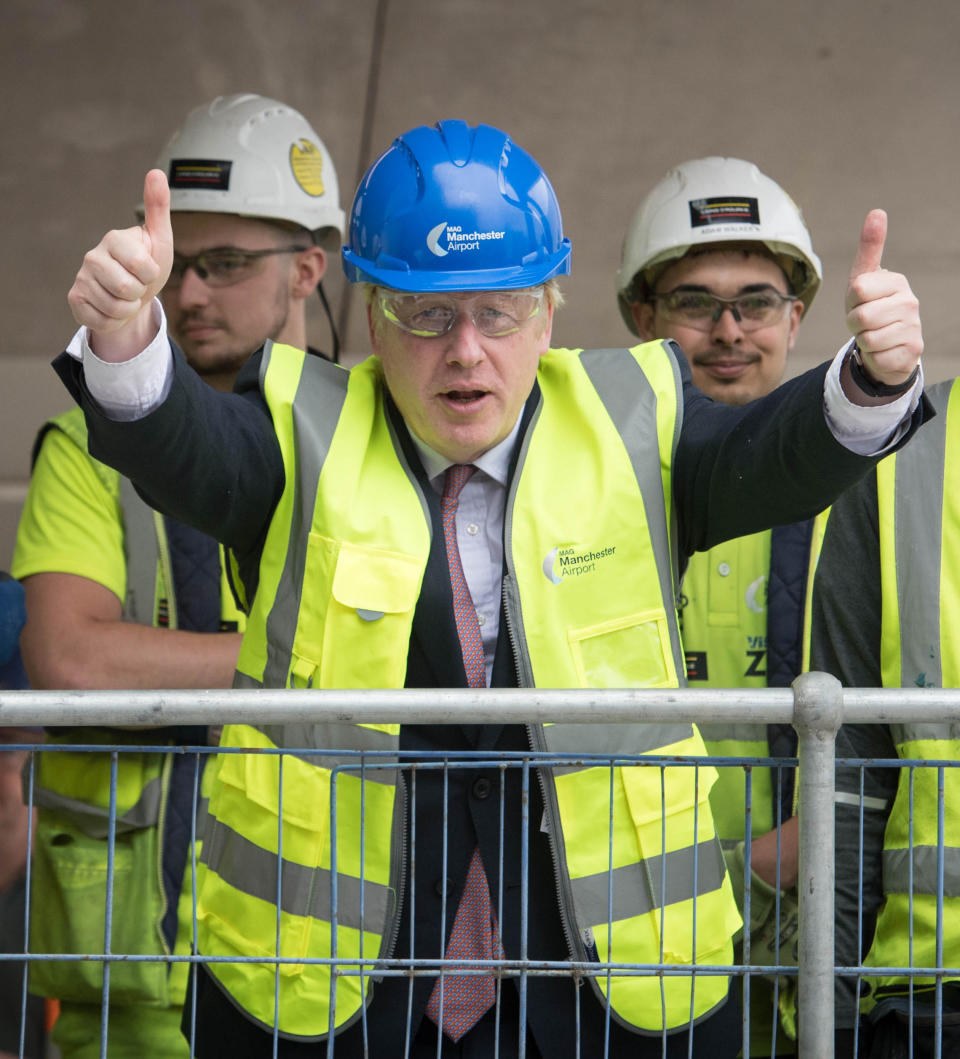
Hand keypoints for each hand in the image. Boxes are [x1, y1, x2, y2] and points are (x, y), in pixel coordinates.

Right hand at [67, 169, 172, 358]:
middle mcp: (92, 256)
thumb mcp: (160, 239)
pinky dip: (114, 321)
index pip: (144, 268)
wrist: (133, 296)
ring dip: (128, 309)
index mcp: (114, 239)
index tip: (147, 269)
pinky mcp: (75, 300)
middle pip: (127, 289)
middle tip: (136, 286)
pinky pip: (103, 321)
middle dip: (140, 294)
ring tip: (125, 297)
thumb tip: (156, 172)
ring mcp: (81, 278)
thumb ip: (158, 208)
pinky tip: (111, 308)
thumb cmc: (147, 265)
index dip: (152, 276)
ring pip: (116, 308)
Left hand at [845, 209, 922, 387]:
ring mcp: (914, 327)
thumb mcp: (863, 279)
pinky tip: (883, 349)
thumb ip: (869, 247)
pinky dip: (873, 357)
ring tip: (873, 334)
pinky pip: (877, 357)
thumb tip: (877, 211)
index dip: (851, 301)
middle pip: (860, 317)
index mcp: (896, 281)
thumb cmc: (871, 306)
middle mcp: (910, 302)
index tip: (860, 303)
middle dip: (854, 324)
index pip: (857, 290)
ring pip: (867, 339)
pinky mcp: (912, 351)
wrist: (887, 343)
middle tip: (864, 323)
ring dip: (863, 341)